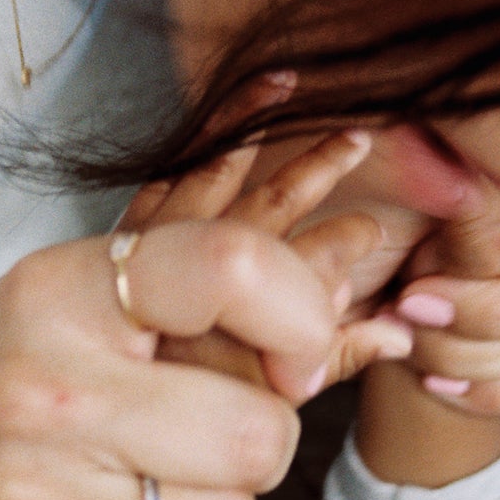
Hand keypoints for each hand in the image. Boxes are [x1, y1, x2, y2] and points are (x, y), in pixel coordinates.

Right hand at [0, 168, 352, 499]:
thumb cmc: (7, 387)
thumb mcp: (81, 302)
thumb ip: (202, 299)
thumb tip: (336, 327)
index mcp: (58, 295)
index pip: (233, 270)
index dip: (299, 318)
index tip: (288, 362)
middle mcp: (38, 395)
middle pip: (259, 439)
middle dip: (250, 448)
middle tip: (189, 447)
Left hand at [117, 130, 414, 394]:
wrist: (102, 413)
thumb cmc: (191, 415)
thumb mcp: (273, 394)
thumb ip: (336, 356)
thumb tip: (397, 334)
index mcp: (249, 315)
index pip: (317, 258)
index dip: (349, 238)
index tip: (372, 227)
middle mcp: (206, 271)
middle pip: (274, 203)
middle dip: (319, 168)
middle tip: (357, 137)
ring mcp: (164, 245)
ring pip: (216, 170)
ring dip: (253, 126)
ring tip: (286, 85)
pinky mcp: (129, 235)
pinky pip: (166, 172)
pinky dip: (197, 138)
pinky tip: (221, 112)